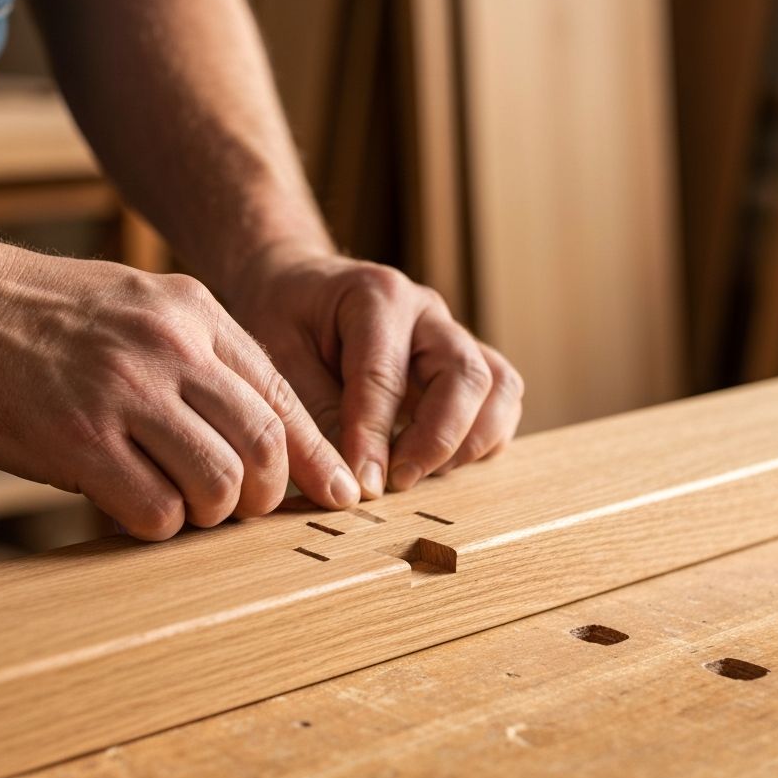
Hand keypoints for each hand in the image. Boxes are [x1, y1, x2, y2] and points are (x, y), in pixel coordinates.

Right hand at [0, 234, 359, 539]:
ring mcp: (126, 392)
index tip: (338, 493)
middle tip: (242, 511)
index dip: (317, 455)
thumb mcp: (134, 305)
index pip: (283, 396)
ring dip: (211, 514)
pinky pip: (155, 510)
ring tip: (181, 508)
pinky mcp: (79, 439)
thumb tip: (244, 437)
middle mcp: (171, 347)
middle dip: (267, 496)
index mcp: (194, 314)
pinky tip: (132, 509)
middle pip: (266, 445)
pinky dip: (157, 525)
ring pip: (220, 484)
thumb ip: (194, 358)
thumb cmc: (36, 314)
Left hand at [226, 246, 523, 498]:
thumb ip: (311, 417)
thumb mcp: (277, 361)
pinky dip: (480, 441)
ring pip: (498, 388)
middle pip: (465, 375)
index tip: (363, 487)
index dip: (374, 438)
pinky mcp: (465, 366)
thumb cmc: (283, 322)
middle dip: (436, 440)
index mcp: (376, 297)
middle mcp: (426, 313)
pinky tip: (432, 465)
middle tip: (395, 483)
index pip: (385, 376)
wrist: (296, 290)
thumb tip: (347, 485)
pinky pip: (500, 403)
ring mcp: (452, 338)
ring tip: (416, 474)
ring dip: (468, 442)